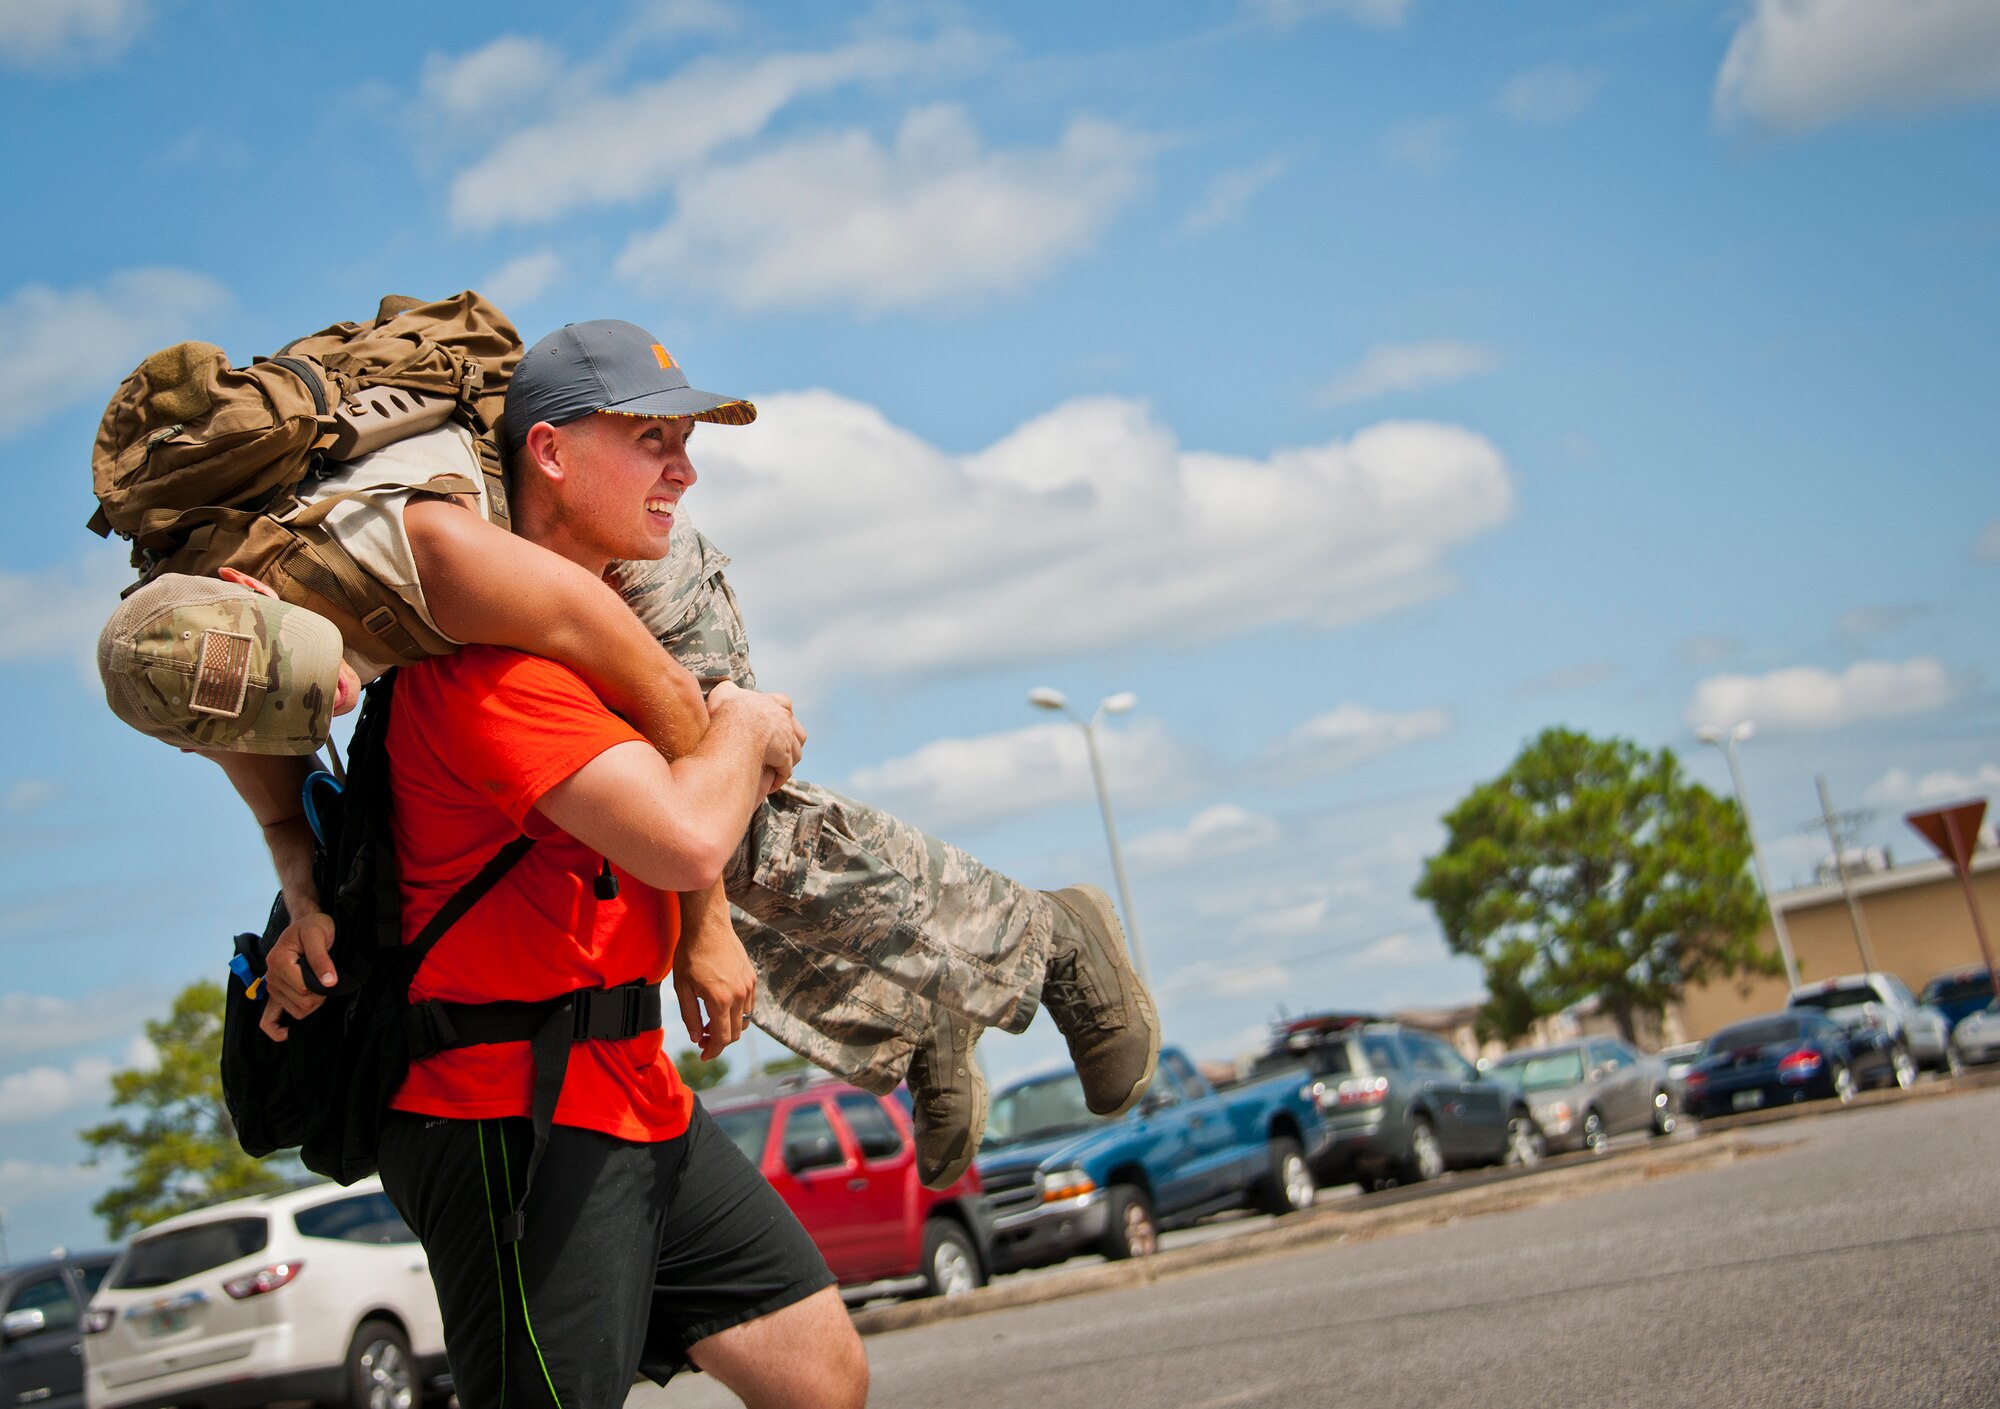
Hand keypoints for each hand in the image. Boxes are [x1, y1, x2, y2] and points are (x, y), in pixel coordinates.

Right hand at [258, 910, 336, 1040]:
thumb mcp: (319, 935)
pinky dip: (278, 1030)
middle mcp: (271, 976)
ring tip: (319, 985)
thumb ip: (322, 958)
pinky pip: (268, 1021)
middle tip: (327, 979)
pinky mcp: (275, 994)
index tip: (330, 975)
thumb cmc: (313, 927)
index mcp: (279, 961)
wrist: (306, 924)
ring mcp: (271, 987)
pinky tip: (289, 1032)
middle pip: (301, 1004)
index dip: (322, 986)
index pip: (304, 989)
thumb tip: (329, 982)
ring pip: (295, 1012)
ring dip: (312, 1004)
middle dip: (320, 996)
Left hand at [672, 901, 756, 1060]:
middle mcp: (739, 995)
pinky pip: (749, 1004)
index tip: (703, 1056)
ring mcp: (748, 986)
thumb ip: (690, 1016)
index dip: (713, 1051)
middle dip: (719, 1041)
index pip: (722, 1037)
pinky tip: (722, 1005)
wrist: (708, 925)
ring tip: (711, 1021)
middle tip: (703, 1038)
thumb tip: (697, 1038)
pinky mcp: (752, 977)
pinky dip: (737, 1013)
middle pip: (736, 1032)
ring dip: (729, 1027)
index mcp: (720, 999)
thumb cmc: (690, 953)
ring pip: (744, 1020)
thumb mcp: (682, 987)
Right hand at [708, 684, 805, 791]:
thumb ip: (727, 691)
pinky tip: (769, 784)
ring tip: (774, 768)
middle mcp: (784, 719)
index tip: (774, 723)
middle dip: (788, 742)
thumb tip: (726, 690)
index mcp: (772, 702)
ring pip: (796, 752)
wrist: (738, 727)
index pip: (784, 704)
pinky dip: (779, 778)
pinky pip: (786, 771)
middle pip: (796, 731)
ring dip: (787, 761)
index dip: (781, 713)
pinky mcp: (785, 757)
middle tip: (775, 751)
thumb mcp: (724, 693)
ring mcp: (788, 738)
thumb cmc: (729, 710)